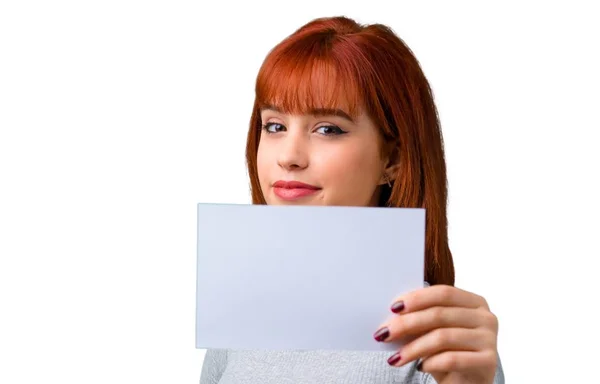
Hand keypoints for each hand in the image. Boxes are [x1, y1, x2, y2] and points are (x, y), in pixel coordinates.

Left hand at [373, 285, 498, 383]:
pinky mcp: (487, 362)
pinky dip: (431, 362)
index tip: (393, 308)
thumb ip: (422, 316)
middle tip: (383, 334)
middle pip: (439, 314)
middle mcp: (486, 317)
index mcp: (474, 302)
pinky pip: (452, 359)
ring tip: (395, 358)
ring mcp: (489, 339)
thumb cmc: (449, 350)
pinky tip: (420, 367)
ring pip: (442, 337)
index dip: (416, 298)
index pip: (443, 292)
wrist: (469, 381)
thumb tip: (392, 315)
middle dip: (407, 324)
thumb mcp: (436, 329)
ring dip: (413, 348)